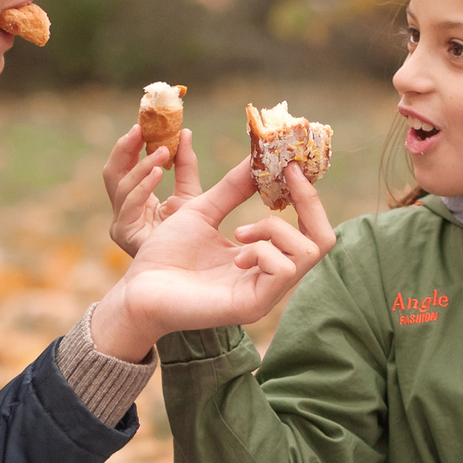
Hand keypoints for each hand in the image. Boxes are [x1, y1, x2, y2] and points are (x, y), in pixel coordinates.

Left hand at [91, 162, 335, 360]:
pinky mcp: (253, 306)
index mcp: (262, 259)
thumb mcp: (202, 211)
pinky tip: (235, 255)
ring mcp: (265, 295)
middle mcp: (271, 278)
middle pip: (325, 242)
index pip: (311, 231)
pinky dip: (263, 251)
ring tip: (239, 233)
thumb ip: (233, 188)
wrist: (137, 287)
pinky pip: (284, 270)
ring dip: (275, 229)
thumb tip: (260, 157)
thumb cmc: (165, 255)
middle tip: (286, 178)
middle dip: (310, 203)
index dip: (309, 196)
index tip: (290, 165)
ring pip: (307, 252)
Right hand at [101, 127, 201, 257]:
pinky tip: (158, 172)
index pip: (124, 165)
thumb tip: (184, 133)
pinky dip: (143, 186)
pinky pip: (130, 203)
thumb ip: (186, 165)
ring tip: (163, 150)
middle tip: (140, 128)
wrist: (193, 270)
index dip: (130, 144)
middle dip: (125, 148)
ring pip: (121, 184)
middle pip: (113, 172)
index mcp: (134, 199)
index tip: (143, 123)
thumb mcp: (189, 193)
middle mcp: (123, 210)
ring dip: (142, 165)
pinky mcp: (124, 233)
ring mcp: (121, 223)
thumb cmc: (190, 236)